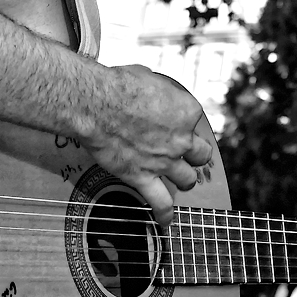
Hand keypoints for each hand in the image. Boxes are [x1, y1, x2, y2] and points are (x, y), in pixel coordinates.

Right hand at [84, 65, 212, 227]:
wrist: (96, 104)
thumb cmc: (118, 85)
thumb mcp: (148, 76)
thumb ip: (158, 91)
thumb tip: (153, 92)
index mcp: (187, 110)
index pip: (196, 121)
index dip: (185, 123)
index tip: (174, 122)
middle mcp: (181, 139)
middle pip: (201, 154)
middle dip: (193, 154)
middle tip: (183, 152)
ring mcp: (164, 161)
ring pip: (188, 180)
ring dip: (183, 179)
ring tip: (175, 178)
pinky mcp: (143, 177)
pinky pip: (161, 203)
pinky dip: (164, 214)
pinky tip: (166, 220)